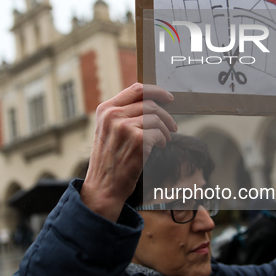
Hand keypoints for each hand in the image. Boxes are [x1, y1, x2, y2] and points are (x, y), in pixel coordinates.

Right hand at [81, 83, 176, 220]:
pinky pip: (159, 133)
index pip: (136, 89)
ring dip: (165, 128)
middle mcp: (113, 115)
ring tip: (165, 138)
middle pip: (150, 103)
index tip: (167, 97)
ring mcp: (124, 126)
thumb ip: (122, 114)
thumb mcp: (107, 131)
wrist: (103, 186)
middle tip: (172, 125)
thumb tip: (151, 103)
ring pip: (156, 118)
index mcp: (105, 109)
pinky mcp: (137, 140)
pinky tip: (160, 146)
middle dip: (165, 114)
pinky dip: (163, 139)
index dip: (156, 91)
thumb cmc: (109, 160)